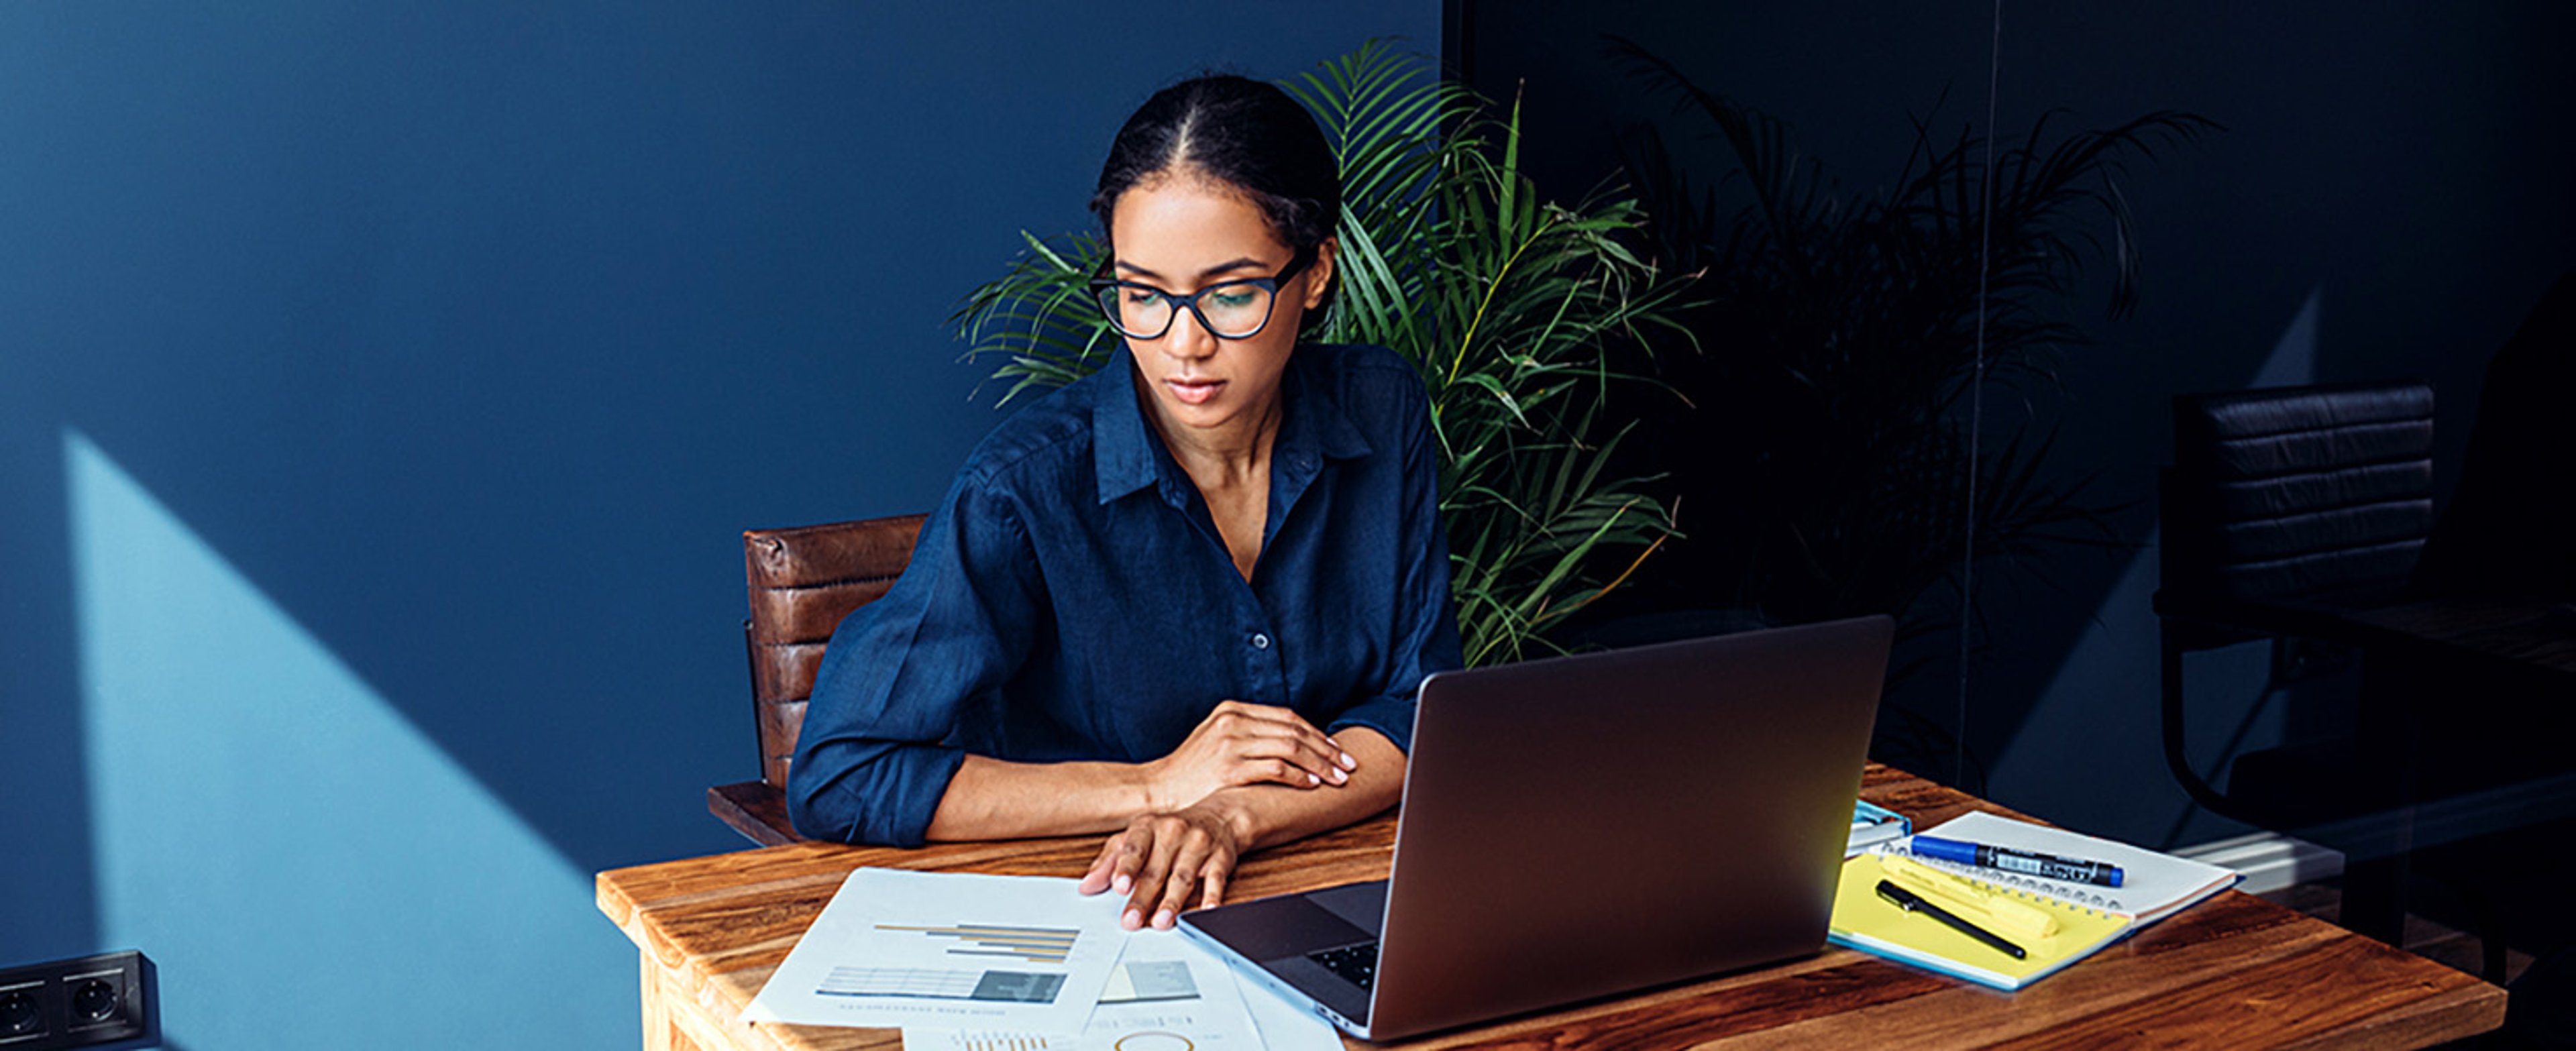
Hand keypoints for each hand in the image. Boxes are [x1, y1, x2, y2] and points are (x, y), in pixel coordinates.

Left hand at [1078, 803, 1248, 929]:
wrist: (1218, 816)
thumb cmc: (1169, 831)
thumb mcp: (1135, 838)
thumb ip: (1109, 862)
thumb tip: (1086, 886)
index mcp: (1147, 827)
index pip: (1134, 848)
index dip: (1125, 868)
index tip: (1118, 887)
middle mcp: (1173, 832)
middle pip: (1155, 870)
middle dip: (1142, 898)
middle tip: (1130, 921)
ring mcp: (1198, 845)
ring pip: (1182, 878)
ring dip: (1171, 902)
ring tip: (1160, 922)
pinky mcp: (1220, 859)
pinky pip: (1215, 880)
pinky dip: (1211, 897)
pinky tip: (1205, 911)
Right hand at [1143, 700, 1356, 810]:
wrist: (1158, 789)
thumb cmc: (1190, 771)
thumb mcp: (1216, 739)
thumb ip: (1248, 733)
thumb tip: (1289, 741)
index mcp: (1232, 710)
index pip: (1287, 717)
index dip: (1317, 733)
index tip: (1336, 750)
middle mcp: (1233, 721)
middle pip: (1294, 730)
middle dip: (1326, 749)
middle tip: (1347, 765)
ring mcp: (1230, 743)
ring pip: (1290, 747)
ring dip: (1319, 764)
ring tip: (1337, 778)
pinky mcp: (1228, 768)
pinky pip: (1275, 768)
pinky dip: (1298, 776)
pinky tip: (1311, 784)